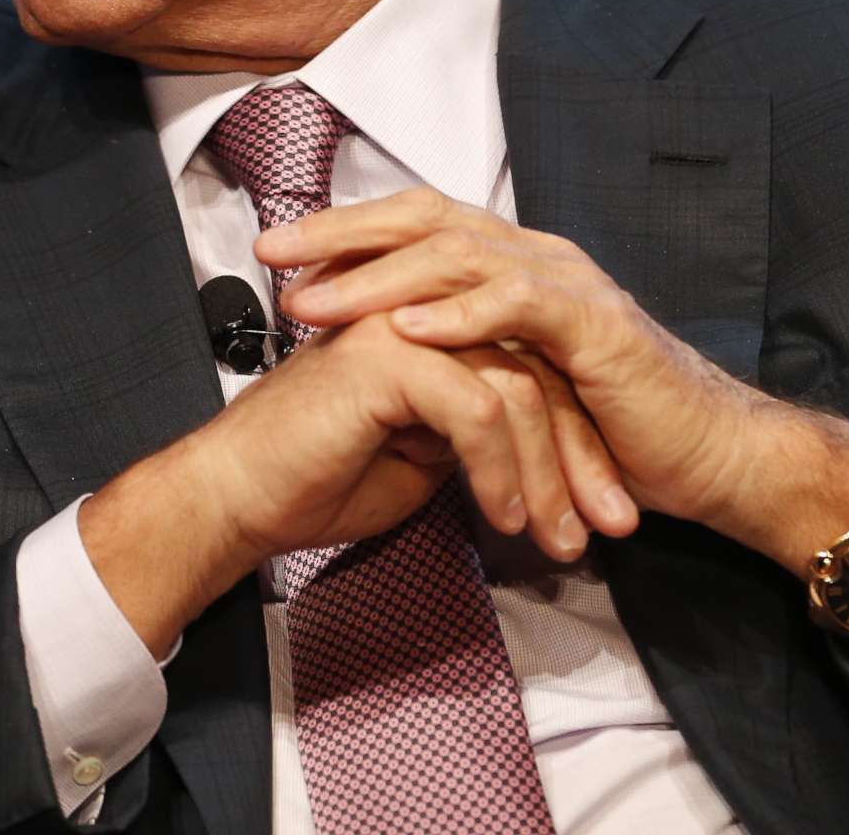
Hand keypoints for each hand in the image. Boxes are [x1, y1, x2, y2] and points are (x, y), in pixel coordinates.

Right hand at [78, 306, 621, 654]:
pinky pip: (477, 408)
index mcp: (428, 322)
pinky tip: (502, 517)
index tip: (600, 509)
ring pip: (517, 387)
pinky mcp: (388, 354)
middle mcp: (420, 308)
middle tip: (609, 527)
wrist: (238, 497)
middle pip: (536, 369)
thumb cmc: (315, 481)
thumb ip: (468, 429)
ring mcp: (403, 322)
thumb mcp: (418, 454)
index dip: (573, 439)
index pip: (529, 365)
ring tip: (560, 539)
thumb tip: (522, 441)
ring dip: (549, 472)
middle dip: (580, 455)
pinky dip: (502, 470)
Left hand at [261, 187, 848, 574]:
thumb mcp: (514, 383)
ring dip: (381, 276)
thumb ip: (460, 357)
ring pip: (460, 255)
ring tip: (319, 299)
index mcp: (513, 263)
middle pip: (425, 220)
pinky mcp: (596, 327)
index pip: (415, 223)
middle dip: (342, 235)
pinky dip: (462, 313)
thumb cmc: (610, 429)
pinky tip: (410, 325)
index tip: (273, 250)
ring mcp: (568, 284)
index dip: (344, 230)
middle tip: (271, 254)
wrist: (707, 456)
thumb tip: (377, 353)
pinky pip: (520, 305)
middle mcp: (537, 256)